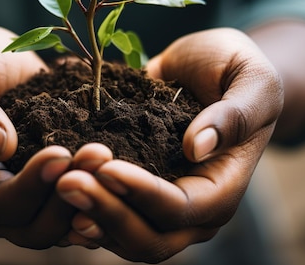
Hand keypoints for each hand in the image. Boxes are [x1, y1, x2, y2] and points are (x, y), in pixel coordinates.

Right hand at [0, 25, 110, 247]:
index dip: (31, 185)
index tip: (61, 152)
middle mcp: (1, 205)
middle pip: (37, 227)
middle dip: (70, 195)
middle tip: (99, 154)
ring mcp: (35, 202)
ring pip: (68, 223)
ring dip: (94, 197)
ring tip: (113, 159)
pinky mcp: (62, 189)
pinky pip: (88, 206)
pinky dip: (107, 195)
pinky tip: (128, 169)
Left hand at [56, 28, 283, 261]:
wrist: (209, 67)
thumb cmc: (236, 69)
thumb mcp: (252, 81)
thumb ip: (234, 115)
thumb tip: (196, 148)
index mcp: (223, 188)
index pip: (183, 209)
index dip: (144, 194)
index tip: (108, 167)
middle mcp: (191, 208)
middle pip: (148, 237)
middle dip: (107, 213)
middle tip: (68, 182)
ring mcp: (158, 203)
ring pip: (121, 234)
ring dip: (88, 213)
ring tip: (55, 183)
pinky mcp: (132, 189)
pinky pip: (106, 213)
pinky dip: (81, 208)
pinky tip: (52, 190)